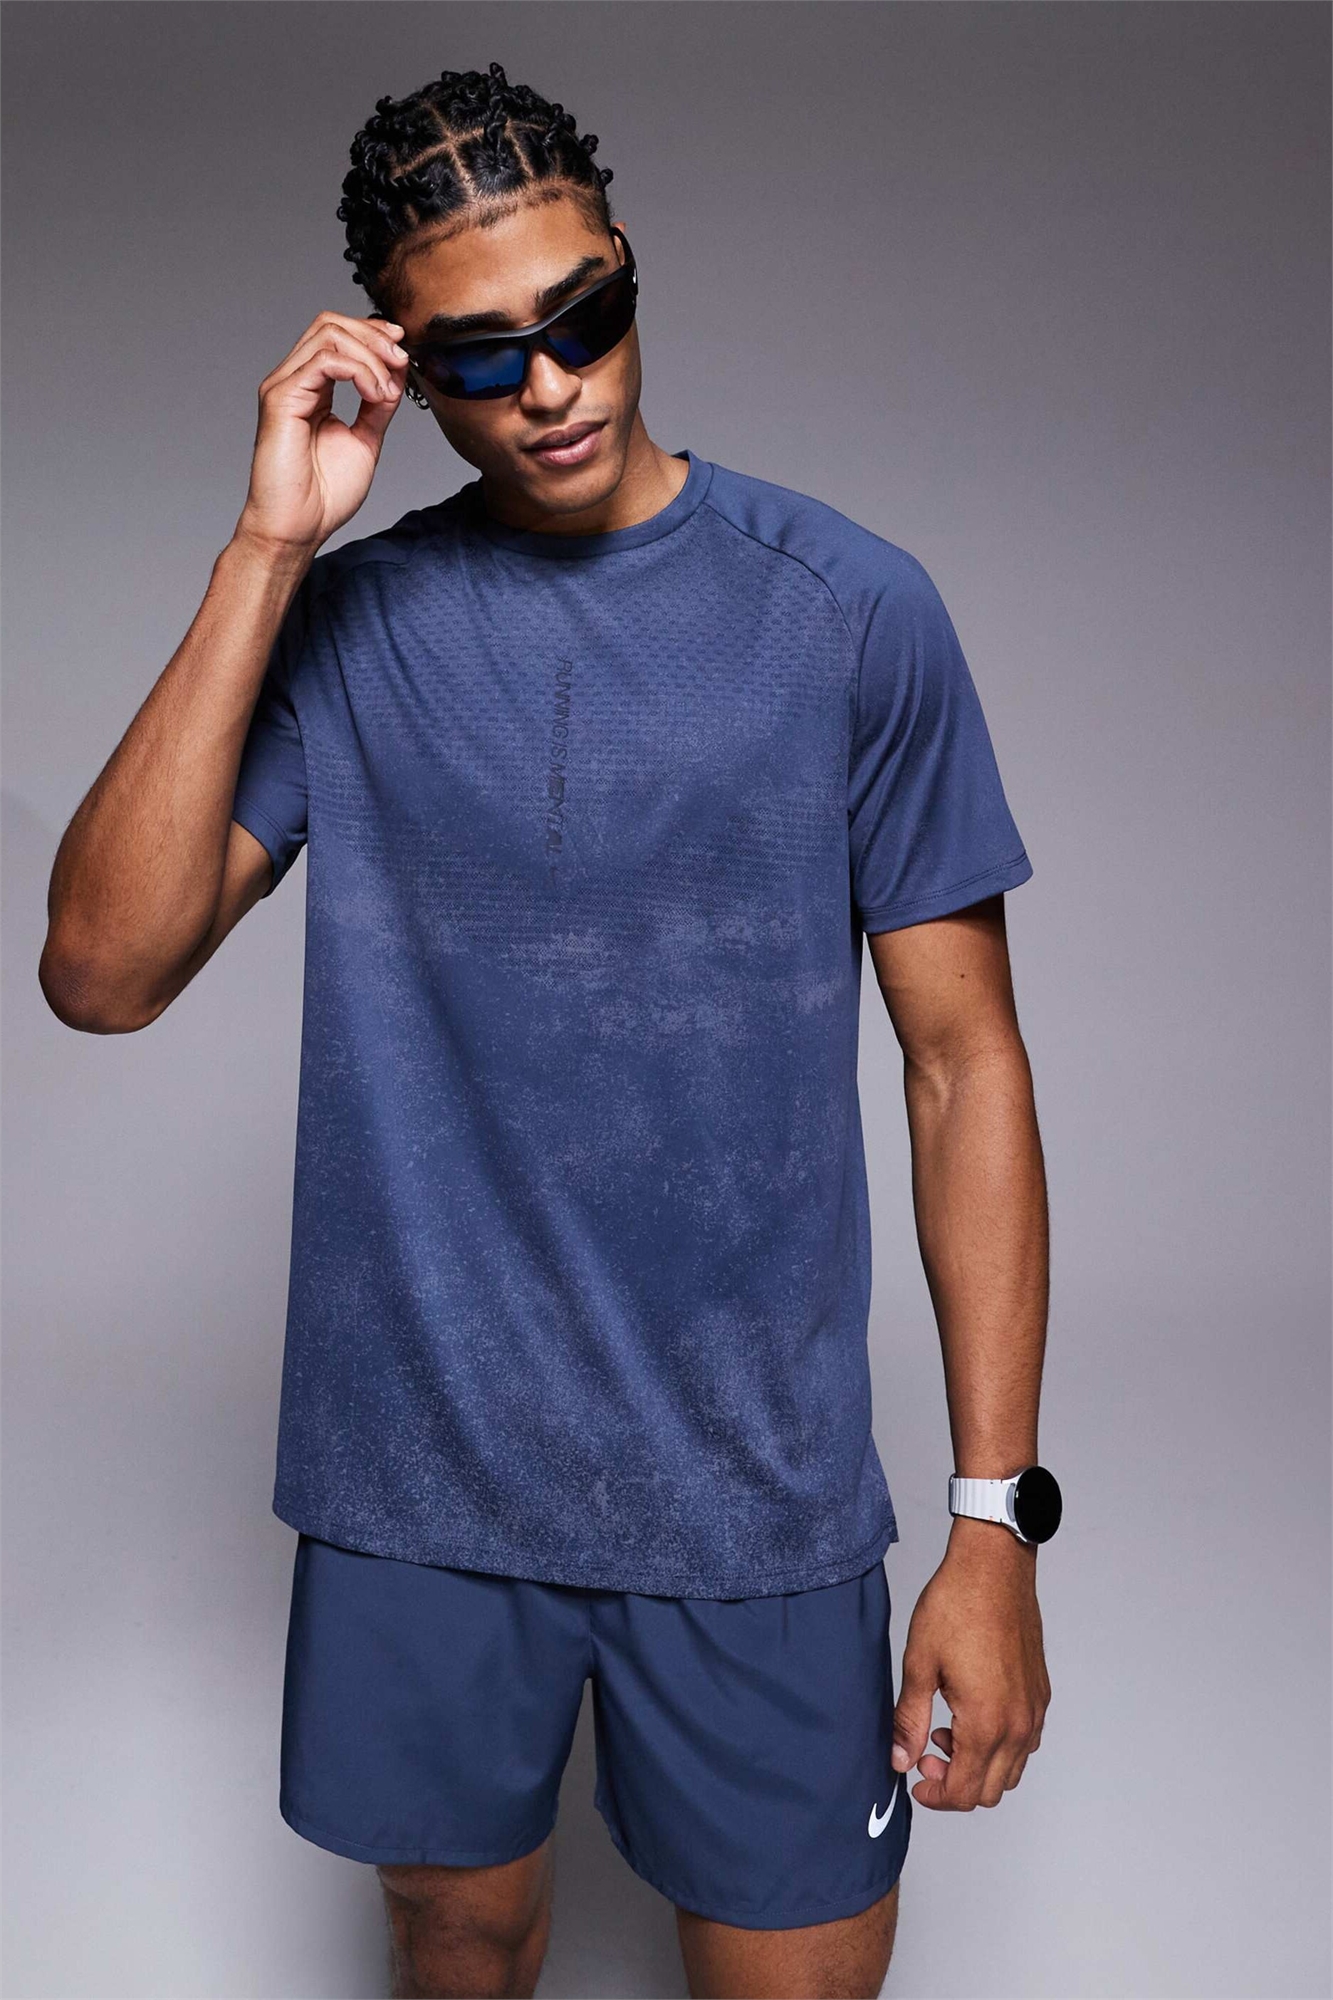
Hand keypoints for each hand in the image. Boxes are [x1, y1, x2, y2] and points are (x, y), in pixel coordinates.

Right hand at [233, 310, 411, 559]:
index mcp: (311, 388)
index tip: (403, 349)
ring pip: (328, 334)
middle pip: (330, 324)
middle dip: (373, 336)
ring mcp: (284, 386)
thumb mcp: (365, 440)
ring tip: (388, 389)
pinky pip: (324, 361)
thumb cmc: (323, 496)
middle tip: (402, 360)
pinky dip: (359, 371)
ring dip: (370, 355)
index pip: (337, 335)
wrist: (299, 529)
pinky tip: (376, 395)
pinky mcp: (281, 398)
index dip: (372, 334)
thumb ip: (377, 405)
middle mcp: (294, 380)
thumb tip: (396, 374)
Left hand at [891, 1520, 1050, 1808]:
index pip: (965, 1792)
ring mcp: (1033, 1710)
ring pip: (1012, 1770)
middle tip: (925, 1755)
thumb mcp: (919, 1664)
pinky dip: (999, 1746)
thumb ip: (909, 1721)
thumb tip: (900, 1760)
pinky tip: (971, 1715)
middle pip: (991, 1791)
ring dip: (979, 1767)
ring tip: (946, 1732)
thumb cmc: (957, 1607)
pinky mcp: (1040, 1694)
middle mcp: (1018, 1724)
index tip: (914, 1780)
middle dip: (955, 1785)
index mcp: (986, 1722)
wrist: (993, 1568)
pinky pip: (1025, 1743)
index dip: (936, 1796)